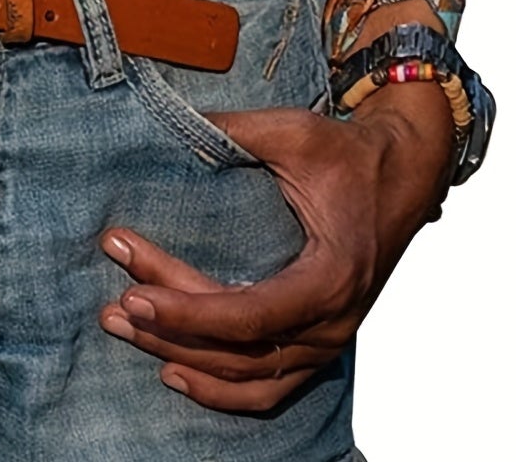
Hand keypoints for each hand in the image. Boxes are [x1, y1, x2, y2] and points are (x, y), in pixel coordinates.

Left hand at [99, 88, 454, 410]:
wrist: (402, 171)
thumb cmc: (348, 152)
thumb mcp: (294, 133)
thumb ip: (234, 131)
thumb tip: (170, 125)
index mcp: (330, 277)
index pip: (248, 315)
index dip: (187, 311)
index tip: (133, 291)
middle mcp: (332, 322)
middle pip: (237, 347)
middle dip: (168, 329)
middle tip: (113, 306)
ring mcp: (328, 340)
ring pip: (248, 378)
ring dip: (185, 361)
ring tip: (128, 334)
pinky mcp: (320, 342)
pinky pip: (269, 387)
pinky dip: (222, 390)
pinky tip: (176, 373)